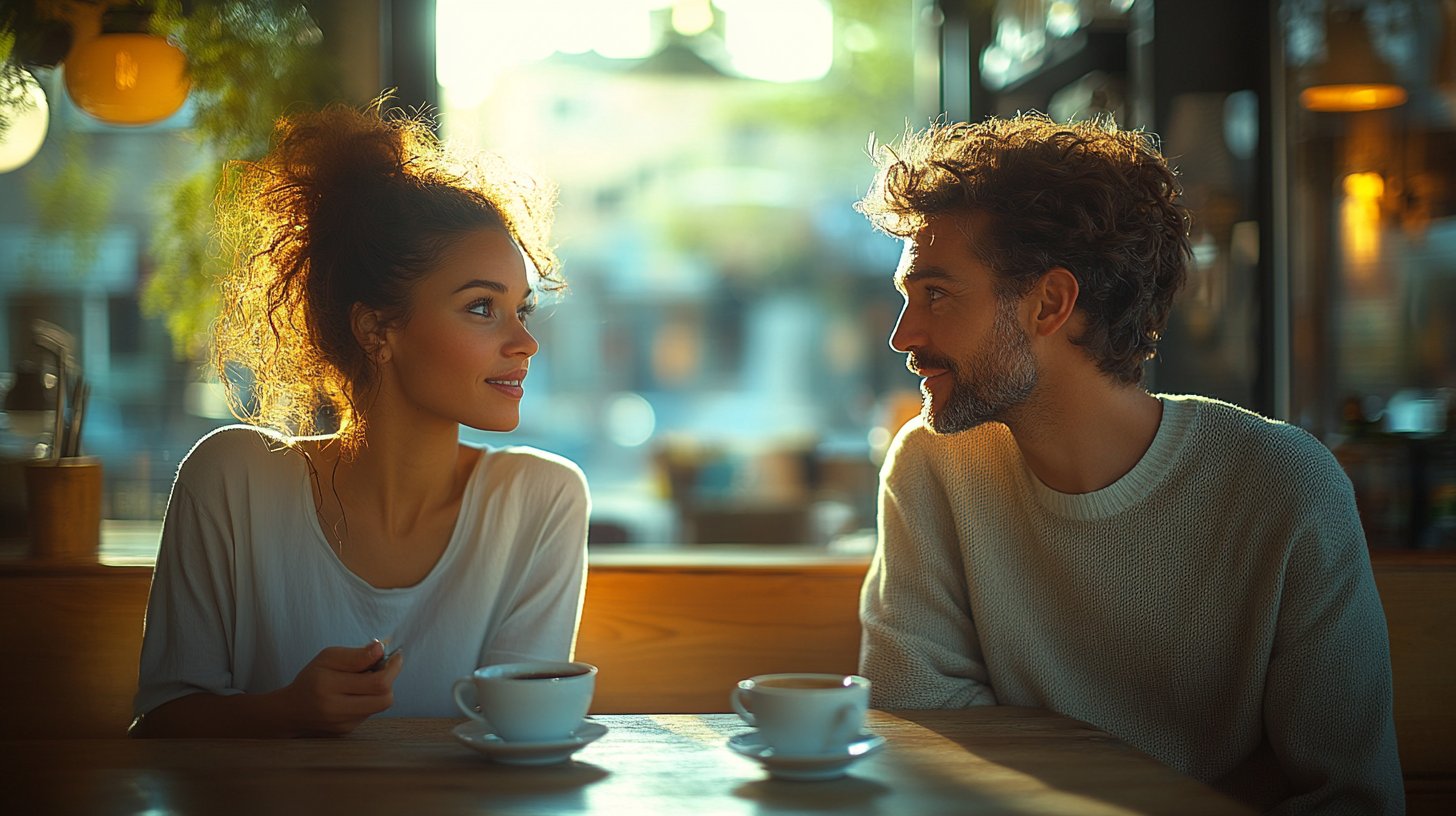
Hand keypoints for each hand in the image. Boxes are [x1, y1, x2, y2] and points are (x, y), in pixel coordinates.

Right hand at [279, 640, 403, 735]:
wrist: (291, 711)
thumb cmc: (311, 679)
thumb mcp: (328, 658)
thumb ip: (356, 655)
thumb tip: (381, 649)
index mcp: (328, 685)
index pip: (377, 682)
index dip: (393, 667)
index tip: (396, 655)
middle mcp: (336, 709)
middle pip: (384, 698)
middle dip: (390, 680)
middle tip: (383, 667)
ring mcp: (343, 724)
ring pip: (380, 706)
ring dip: (381, 690)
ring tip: (367, 680)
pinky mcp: (347, 731)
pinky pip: (370, 713)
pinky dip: (370, 700)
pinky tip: (357, 693)